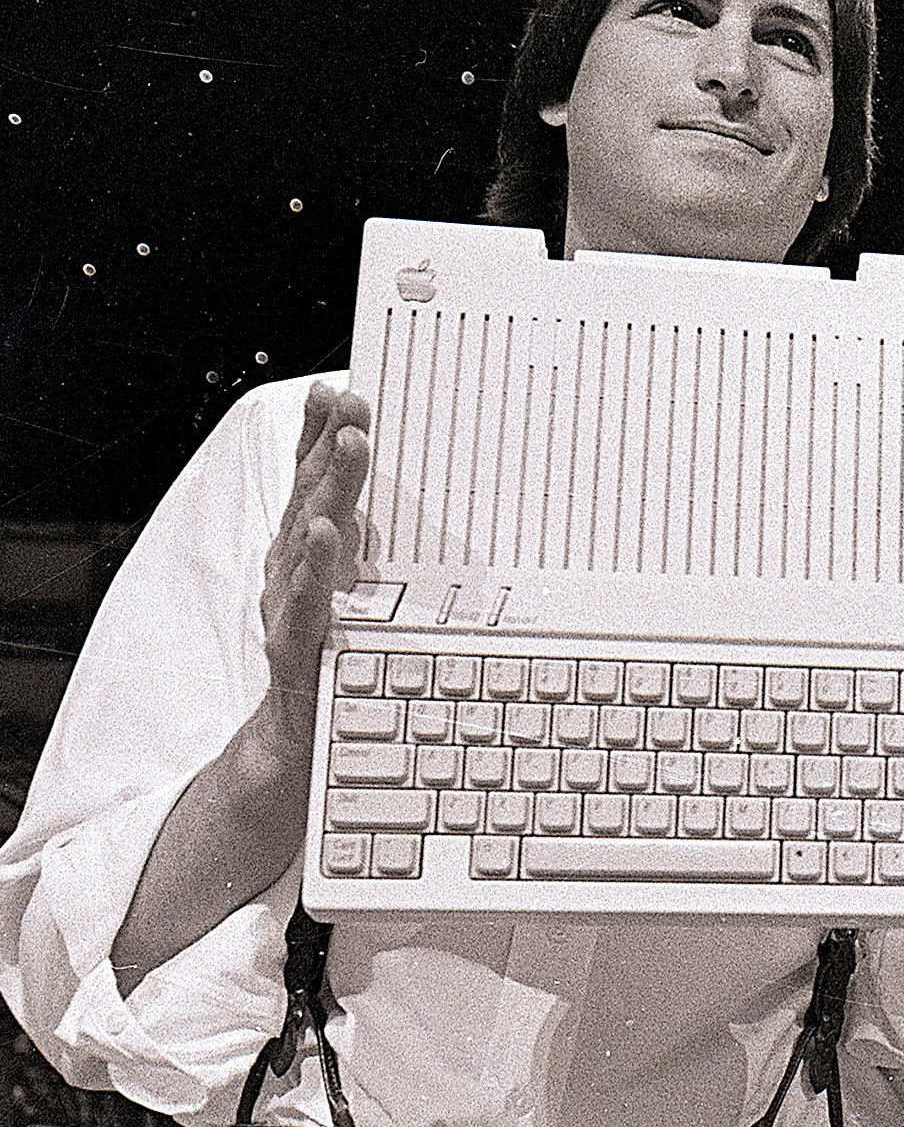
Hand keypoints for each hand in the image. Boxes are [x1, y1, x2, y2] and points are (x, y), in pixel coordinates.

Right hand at [254, 381, 371, 769]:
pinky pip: (305, 600)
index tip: (340, 387)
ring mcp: (289, 602)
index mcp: (305, 547)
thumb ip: (361, 538)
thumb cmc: (330, 652)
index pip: (311, 479)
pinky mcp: (294, 644)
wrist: (298, 739)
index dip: (319, 432)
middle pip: (312, 493)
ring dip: (328, 486)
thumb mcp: (352, 586)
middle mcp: (291, 566)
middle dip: (331, 442)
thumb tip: (392, 494)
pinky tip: (322, 536)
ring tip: (349, 446)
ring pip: (308, 536)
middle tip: (355, 402)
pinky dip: (313, 566)